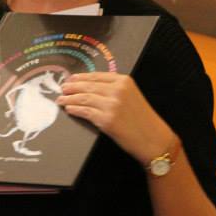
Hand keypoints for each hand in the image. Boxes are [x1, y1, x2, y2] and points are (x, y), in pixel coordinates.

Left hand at [56, 72, 176, 163]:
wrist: (154, 139)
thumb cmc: (143, 120)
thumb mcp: (132, 96)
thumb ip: (115, 89)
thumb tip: (91, 87)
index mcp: (124, 81)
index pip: (96, 76)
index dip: (81, 77)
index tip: (71, 79)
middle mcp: (117, 90)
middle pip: (87, 86)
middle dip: (72, 87)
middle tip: (62, 89)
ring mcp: (111, 105)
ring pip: (83, 98)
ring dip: (69, 99)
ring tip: (61, 99)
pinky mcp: (106, 120)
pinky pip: (85, 112)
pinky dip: (74, 110)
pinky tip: (69, 109)